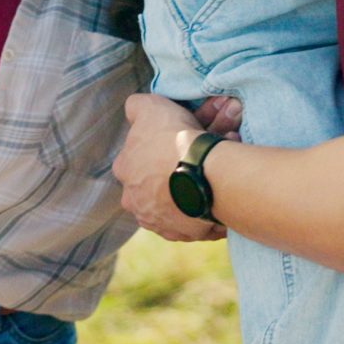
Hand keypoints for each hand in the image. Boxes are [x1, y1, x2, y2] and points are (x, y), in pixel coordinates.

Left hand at [114, 93, 228, 242]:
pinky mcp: (184, 235)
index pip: (137, 158)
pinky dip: (205, 210)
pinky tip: (218, 194)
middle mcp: (136, 201)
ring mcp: (159, 221)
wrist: (203, 174)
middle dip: (174, 171)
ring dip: (190, 191)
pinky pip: (195, 221)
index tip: (178, 142)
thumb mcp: (150, 107)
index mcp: (125, 170)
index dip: (158, 147)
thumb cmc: (173, 139)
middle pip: (155, 183)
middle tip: (201, 156)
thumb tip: (133, 108)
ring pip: (175, 203)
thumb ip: (136, 107)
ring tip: (214, 174)